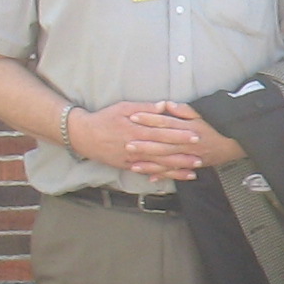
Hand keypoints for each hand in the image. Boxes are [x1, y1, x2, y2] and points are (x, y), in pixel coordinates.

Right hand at [71, 100, 200, 179]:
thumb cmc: (105, 118)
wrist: (83, 135)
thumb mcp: (123, 107)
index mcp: (136, 129)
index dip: (179, 135)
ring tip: (193, 170)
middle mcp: (135, 145)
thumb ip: (145, 108)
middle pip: (163, 151)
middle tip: (201, 156)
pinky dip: (161, 175)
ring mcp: (131, 158)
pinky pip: (147, 172)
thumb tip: (164, 105)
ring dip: (176, 168)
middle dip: (183, 154)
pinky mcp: (127, 166)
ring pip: (157, 165)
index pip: (162, 132)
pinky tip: (174, 177)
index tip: (195, 135)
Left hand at [129, 102, 244, 176]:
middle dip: (144, 144)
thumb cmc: (219, 126)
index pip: (165, 122)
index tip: (134, 116)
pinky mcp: (193, 165)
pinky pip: (176, 172)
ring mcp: (190, 156)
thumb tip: (167, 105)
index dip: (149, 119)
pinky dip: (164, 175)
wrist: (237, 142)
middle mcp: (187, 143)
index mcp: (188, 128)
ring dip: (150, 163)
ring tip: (134, 163)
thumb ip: (184, 110)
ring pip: (167, 160)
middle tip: (127, 143)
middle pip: (162, 143)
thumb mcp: (203, 113)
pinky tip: (151, 177)